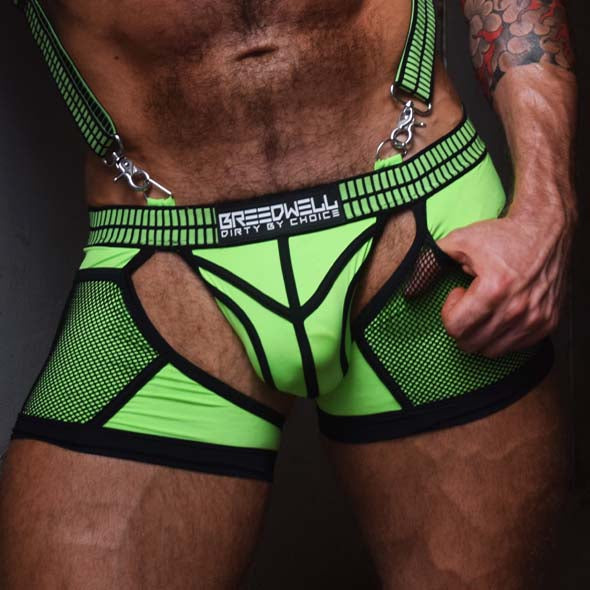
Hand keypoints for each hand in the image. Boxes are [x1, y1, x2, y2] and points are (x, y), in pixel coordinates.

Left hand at [434, 207, 574, 357]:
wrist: (546, 228)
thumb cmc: (501, 235)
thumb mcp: (457, 242)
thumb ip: (428, 265)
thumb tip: (408, 291)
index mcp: (494, 289)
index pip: (456, 328)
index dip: (449, 312)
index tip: (458, 293)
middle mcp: (518, 308)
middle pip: (471, 343)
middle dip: (461, 325)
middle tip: (469, 302)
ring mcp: (536, 318)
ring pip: (491, 350)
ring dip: (480, 333)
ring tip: (485, 307)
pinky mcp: (548, 322)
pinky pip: (514, 347)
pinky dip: (501, 336)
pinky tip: (501, 312)